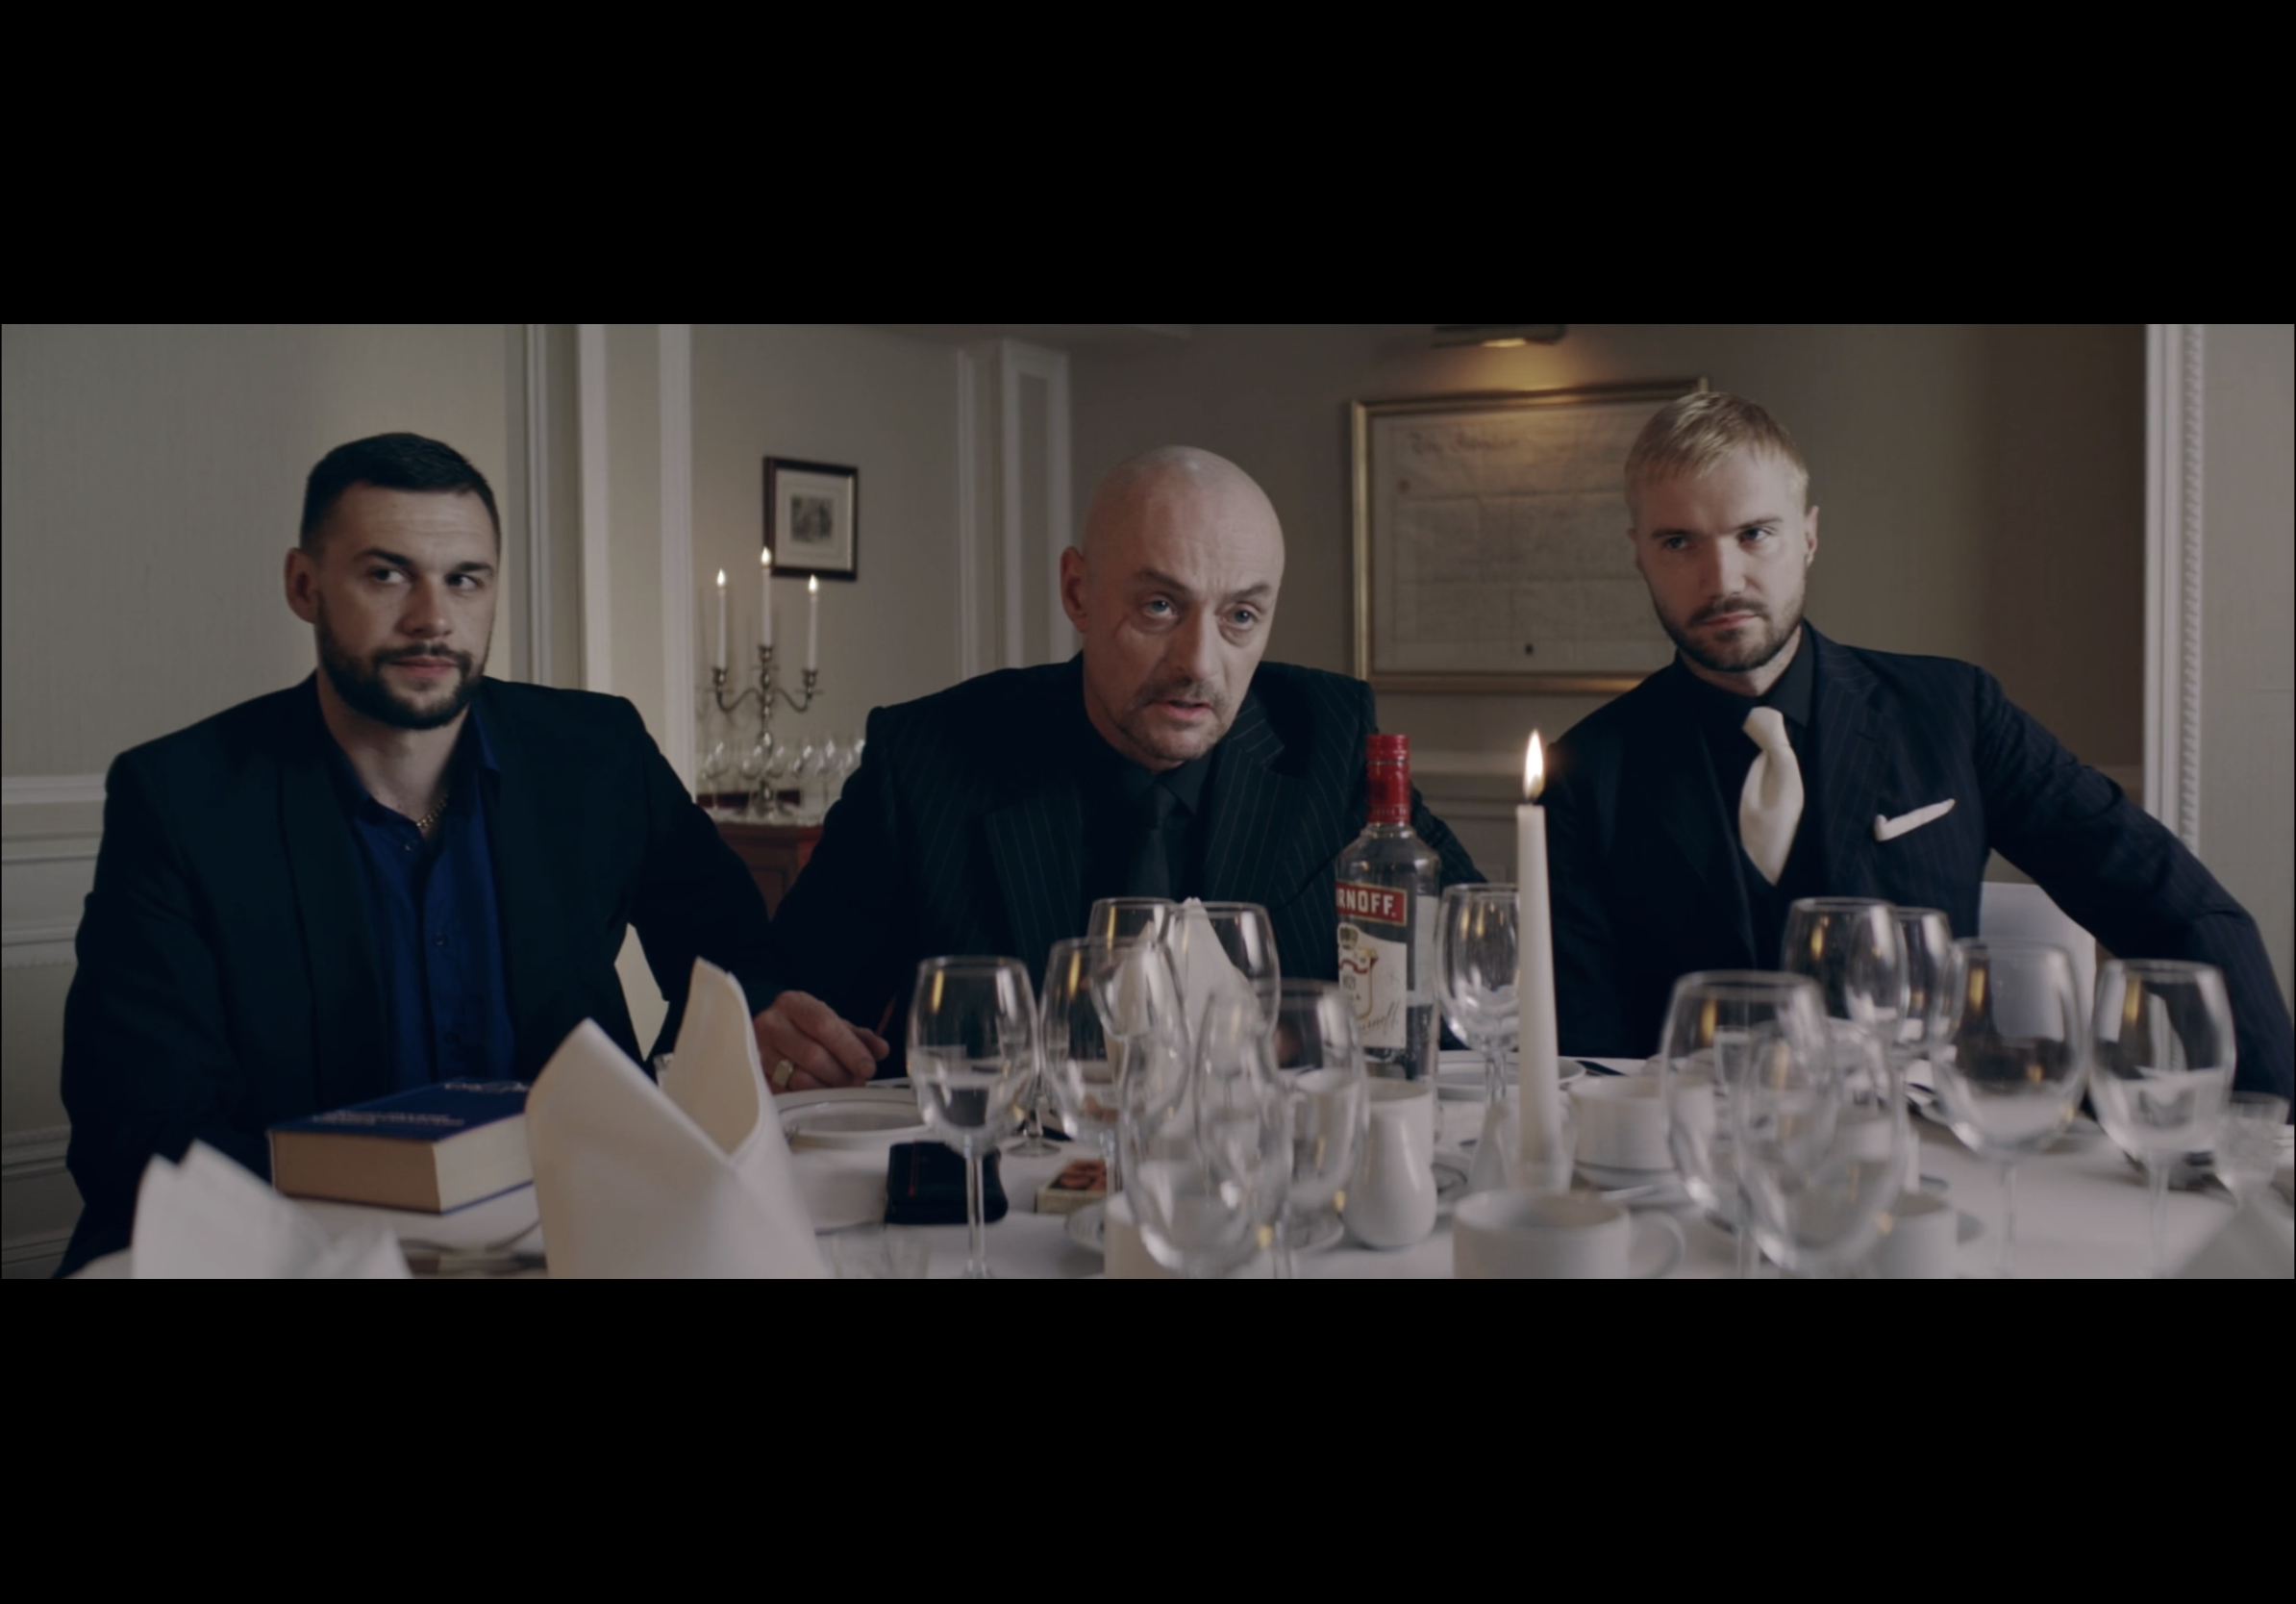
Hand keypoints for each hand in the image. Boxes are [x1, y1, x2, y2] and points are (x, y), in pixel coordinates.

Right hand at [753, 990, 888, 1091]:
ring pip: (799, 1079)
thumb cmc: (803, 1028)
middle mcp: (771, 1024)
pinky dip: (808, 1099)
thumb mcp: (831, 1023)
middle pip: (813, 1055)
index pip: (825, 1026)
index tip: (868, 1068)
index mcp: (793, 1004)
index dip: (850, 1049)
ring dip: (827, 1089)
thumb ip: (858, 1036)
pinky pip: (786, 1094)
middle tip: (856, 1083)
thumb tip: (881, 1050)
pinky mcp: (754, 1076)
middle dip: (841, 1074)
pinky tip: (819, 1096)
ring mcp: (758, 1051)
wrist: (766, 1033)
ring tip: (840, 1090)